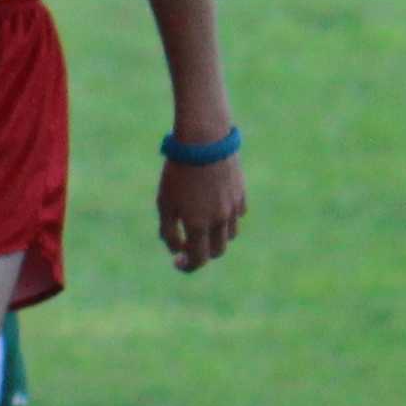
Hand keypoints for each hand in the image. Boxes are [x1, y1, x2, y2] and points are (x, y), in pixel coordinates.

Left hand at [159, 149, 247, 271]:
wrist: (204, 139)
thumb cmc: (178, 171)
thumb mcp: (164, 202)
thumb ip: (168, 231)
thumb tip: (176, 250)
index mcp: (199, 225)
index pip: (198, 260)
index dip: (187, 266)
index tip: (177, 261)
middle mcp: (220, 220)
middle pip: (218, 251)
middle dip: (203, 253)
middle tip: (188, 244)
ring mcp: (234, 207)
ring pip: (230, 234)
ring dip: (216, 236)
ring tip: (202, 222)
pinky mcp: (241, 192)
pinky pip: (237, 214)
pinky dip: (227, 217)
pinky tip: (214, 205)